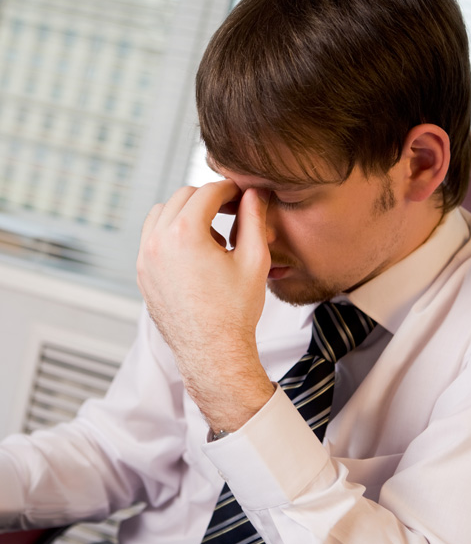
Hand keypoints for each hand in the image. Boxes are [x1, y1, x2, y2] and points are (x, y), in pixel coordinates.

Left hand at [136, 181, 274, 432]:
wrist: (213, 353)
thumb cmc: (235, 312)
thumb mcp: (254, 260)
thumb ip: (253, 219)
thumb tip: (253, 194)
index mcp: (184, 234)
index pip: (207, 192)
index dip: (229, 190)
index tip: (241, 195)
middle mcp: (158, 242)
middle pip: (182, 197)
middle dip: (207, 199)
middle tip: (229, 211)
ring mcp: (145, 259)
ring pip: (161, 214)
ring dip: (185, 213)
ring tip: (211, 235)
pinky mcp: (143, 275)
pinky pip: (152, 238)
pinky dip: (170, 233)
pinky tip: (194, 252)